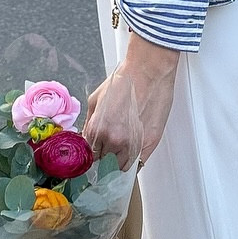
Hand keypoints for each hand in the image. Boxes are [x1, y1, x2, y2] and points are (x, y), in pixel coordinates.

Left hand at [85, 34, 180, 168]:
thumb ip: (89, 123)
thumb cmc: (125, 81)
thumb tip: (87, 137)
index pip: (90, 155)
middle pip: (105, 162)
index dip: (94, 153)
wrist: (147, 71)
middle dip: (106, 156)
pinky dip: (135, 159)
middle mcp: (114, 140)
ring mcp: (133, 144)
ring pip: (122, 166)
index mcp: (97, 129)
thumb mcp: (95, 100)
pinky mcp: (150, 143)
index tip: (97, 152)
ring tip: (123, 146)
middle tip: (110, 146)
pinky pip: (139, 163)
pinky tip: (133, 149)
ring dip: (120, 160)